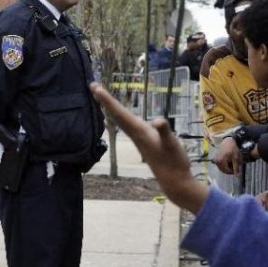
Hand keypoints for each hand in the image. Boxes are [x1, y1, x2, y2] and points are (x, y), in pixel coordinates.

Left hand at [90, 83, 208, 212]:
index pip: (119, 113)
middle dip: (104, 100)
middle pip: (115, 114)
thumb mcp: (172, 144)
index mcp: (139, 132)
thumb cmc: (174, 162)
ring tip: (102, 97)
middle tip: (93, 85)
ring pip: (120, 119)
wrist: (174, 181)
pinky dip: (121, 116)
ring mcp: (138, 138)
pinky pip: (127, 124)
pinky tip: (122, 115)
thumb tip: (158, 121)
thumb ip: (165, 132)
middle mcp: (135, 134)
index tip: (95, 87)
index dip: (107, 100)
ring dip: (110, 107)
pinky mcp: (143, 141)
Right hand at [212, 136, 240, 174]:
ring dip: (227, 167)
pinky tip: (228, 161)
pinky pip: (220, 165)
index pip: (226, 171)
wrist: (227, 141)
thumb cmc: (232, 148)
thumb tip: (237, 176)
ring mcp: (215, 160)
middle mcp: (216, 161)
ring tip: (232, 162)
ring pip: (221, 168)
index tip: (237, 170)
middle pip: (223, 170)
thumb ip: (236, 168)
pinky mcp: (215, 158)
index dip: (232, 171)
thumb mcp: (236, 158)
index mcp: (221, 161)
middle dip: (229, 169)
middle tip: (234, 165)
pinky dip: (224, 164)